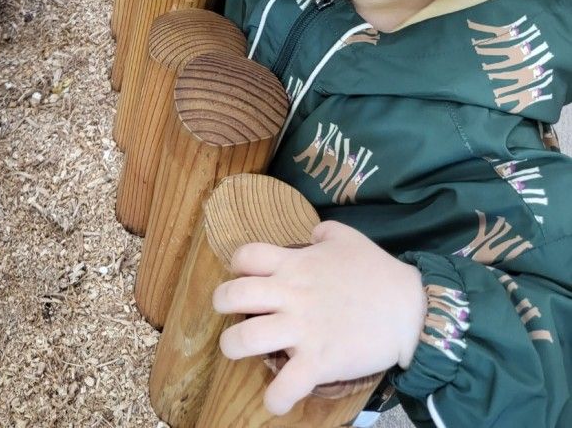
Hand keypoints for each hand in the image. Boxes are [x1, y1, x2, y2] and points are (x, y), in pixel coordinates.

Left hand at [213, 221, 425, 415]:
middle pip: (233, 295)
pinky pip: (285, 386)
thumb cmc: (378, 271)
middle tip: (231, 312)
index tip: (244, 275)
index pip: (246, 255)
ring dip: (233, 347)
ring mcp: (302, 330)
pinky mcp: (319, 362)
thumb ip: (324, 232)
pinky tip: (275, 400)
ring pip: (244, 340)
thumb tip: (313, 232)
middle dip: (220, 304)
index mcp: (295, 263)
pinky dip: (274, 399)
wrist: (411, 310)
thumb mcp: (347, 238)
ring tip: (240, 351)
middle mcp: (291, 295)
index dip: (237, 265)